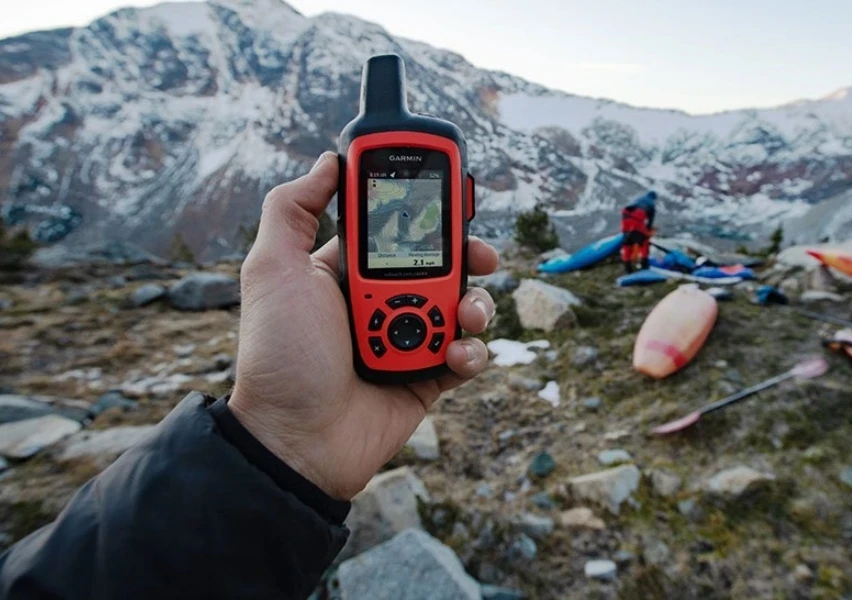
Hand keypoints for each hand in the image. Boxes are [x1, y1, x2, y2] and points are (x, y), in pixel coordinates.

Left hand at [229, 152, 498, 499]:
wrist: (297, 441)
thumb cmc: (281, 356)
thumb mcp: (273, 270)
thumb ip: (293, 209)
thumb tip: (327, 162)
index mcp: (347, 272)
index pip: (395, 229)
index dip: (424, 213)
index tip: (448, 200)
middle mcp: (380, 300)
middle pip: (441, 264)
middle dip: (467, 256)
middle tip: (481, 255)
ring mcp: (406, 339)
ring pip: (461, 306)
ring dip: (474, 305)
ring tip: (465, 316)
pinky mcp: (427, 377)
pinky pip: (466, 355)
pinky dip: (471, 352)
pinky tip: (456, 355)